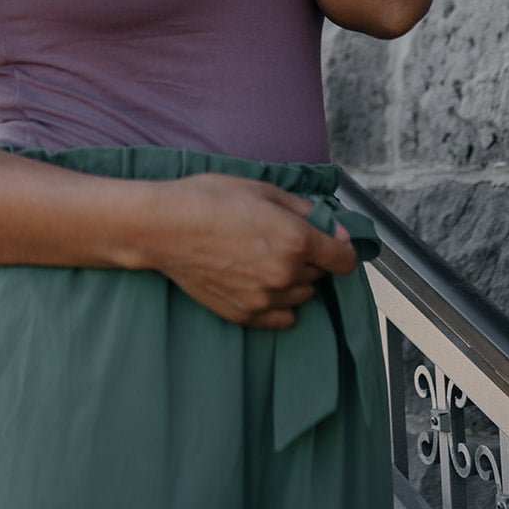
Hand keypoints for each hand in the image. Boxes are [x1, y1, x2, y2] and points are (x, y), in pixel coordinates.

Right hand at [148, 173, 357, 328]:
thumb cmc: (209, 200)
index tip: (332, 242)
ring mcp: (265, 299)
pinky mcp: (245, 315)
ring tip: (265, 259)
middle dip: (311, 258)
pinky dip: (280, 303)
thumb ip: (307, 211)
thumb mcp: (263, 190)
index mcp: (296, 240)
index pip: (345, 260)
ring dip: (295, 280)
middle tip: (281, 240)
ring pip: (302, 296)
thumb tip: (337, 230)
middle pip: (321, 275)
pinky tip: (260, 282)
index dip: (341, 248)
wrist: (164, 227)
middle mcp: (286, 274)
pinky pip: (283, 318)